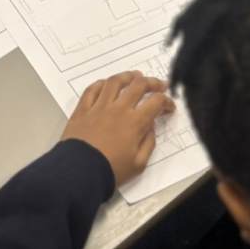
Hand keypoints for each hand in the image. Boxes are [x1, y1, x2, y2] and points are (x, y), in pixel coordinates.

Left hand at [60, 72, 174, 187]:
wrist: (80, 172)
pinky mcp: (82, 109)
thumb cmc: (111, 170)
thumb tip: (150, 126)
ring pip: (115, 82)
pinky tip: (107, 84)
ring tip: (135, 76)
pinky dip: (101, 83)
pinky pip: (92, 89)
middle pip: (138, 85)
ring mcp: (99, 107)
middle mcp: (118, 109)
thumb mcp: (139, 163)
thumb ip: (148, 142)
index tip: (169, 107)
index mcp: (134, 122)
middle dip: (152, 83)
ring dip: (127, 76)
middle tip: (158, 85)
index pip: (156, 102)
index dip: (166, 101)